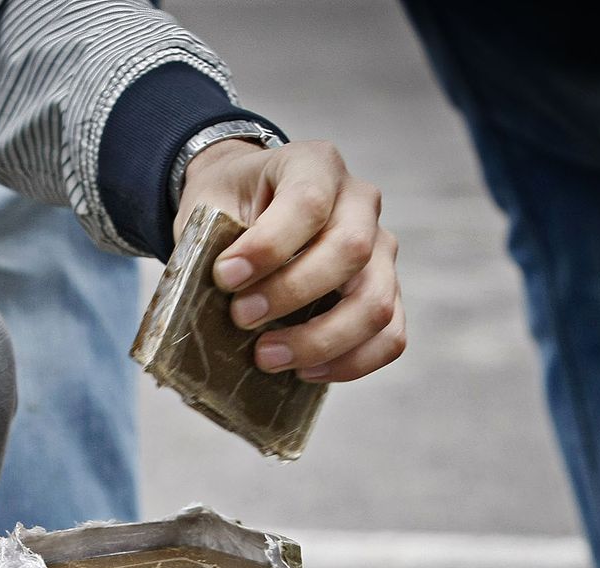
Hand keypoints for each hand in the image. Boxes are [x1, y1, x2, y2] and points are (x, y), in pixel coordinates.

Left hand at [174, 139, 404, 382]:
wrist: (248, 206)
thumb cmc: (229, 207)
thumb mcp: (209, 205)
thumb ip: (213, 242)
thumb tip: (212, 307)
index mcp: (315, 164)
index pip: (309, 203)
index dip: (269, 247)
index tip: (225, 276)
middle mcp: (360, 202)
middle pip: (351, 250)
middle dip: (291, 294)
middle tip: (241, 319)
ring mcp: (381, 248)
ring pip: (375, 302)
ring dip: (320, 340)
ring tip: (266, 357)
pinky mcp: (385, 291)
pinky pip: (390, 336)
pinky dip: (350, 362)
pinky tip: (304, 371)